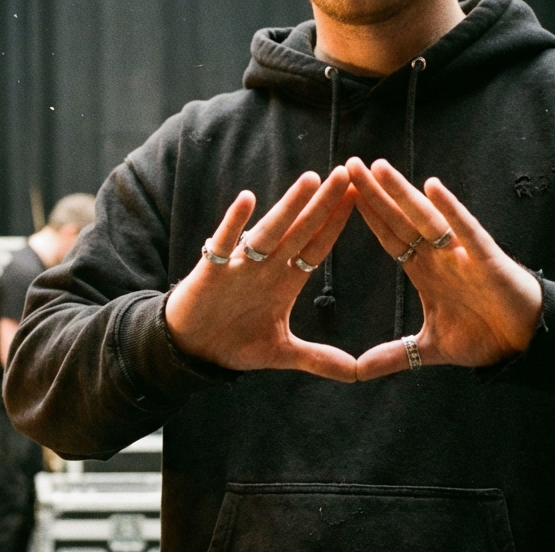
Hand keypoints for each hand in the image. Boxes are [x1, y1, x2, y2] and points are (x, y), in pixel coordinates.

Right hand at [164, 166, 358, 381]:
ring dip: (290, 206)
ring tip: (311, 180)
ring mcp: (240, 266)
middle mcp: (266, 267)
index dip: (338, 223)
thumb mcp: (281, 352)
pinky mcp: (213, 271)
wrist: (191, 349)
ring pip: (270, 231)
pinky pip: (224, 243)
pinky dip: (234, 223)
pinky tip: (247, 200)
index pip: (317, 246)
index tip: (363, 196)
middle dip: (323, 204)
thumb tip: (357, 374)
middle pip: (301, 230)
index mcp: (284, 280)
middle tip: (348, 173)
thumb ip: (318, 358)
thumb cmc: (233, 341)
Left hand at [348, 158, 541, 380]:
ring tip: (378, 167)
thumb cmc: (484, 336)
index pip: (389, 236)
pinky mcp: (486, 260)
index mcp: (425, 271)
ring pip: (426, 218)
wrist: (525, 345)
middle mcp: (440, 256)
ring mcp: (462, 254)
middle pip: (400, 219)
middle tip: (348, 165)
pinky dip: (450, 210)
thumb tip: (357, 371)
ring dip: (402, 193)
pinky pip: (466, 231)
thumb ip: (393, 356)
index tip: (341, 194)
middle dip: (375, 194)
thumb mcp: (428, 349)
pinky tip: (433, 187)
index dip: (367, 216)